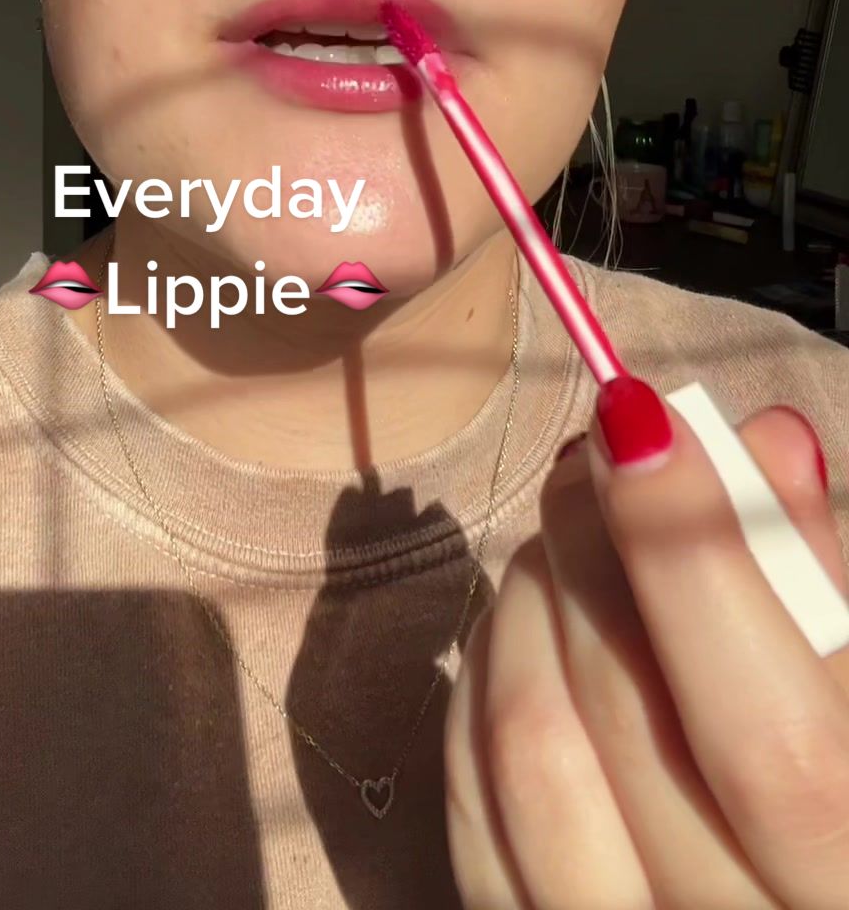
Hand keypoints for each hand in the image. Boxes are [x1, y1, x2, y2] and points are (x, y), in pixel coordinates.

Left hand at [444, 381, 848, 908]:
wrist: (760, 888)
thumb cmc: (824, 784)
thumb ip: (824, 588)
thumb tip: (761, 442)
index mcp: (845, 887)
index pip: (774, 744)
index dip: (697, 567)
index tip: (643, 419)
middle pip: (621, 721)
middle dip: (594, 542)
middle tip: (601, 443)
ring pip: (526, 746)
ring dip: (534, 598)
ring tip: (575, 533)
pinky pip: (470, 792)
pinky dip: (488, 675)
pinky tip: (535, 622)